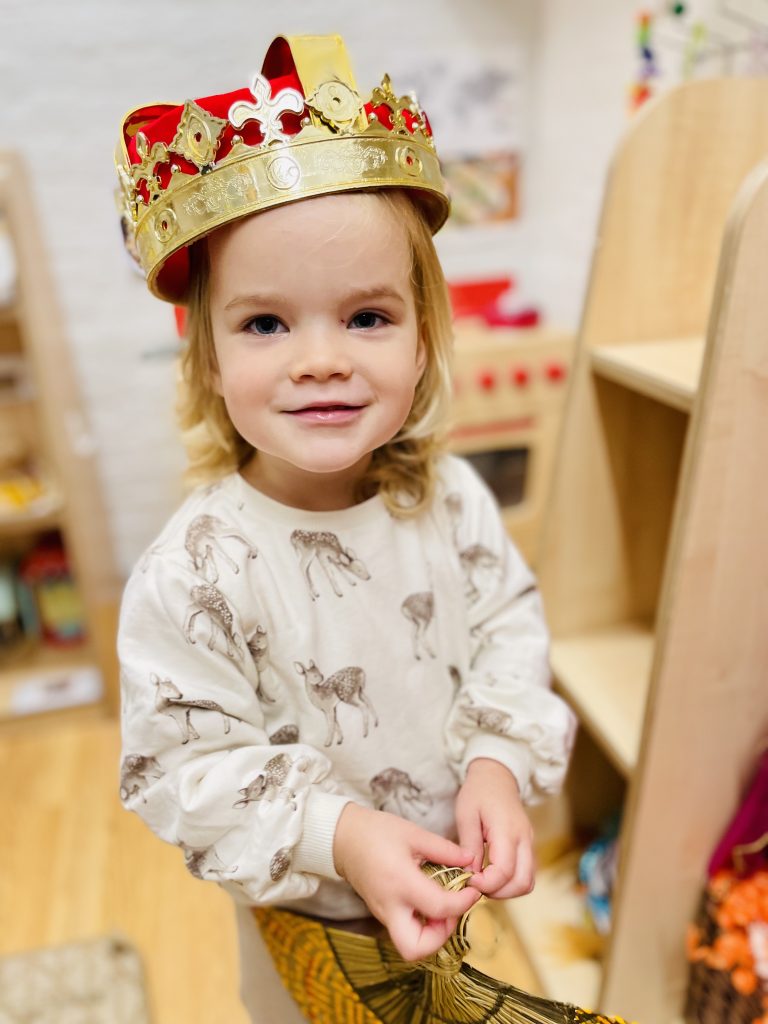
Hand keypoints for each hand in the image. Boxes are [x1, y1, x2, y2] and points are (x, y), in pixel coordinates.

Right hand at [333, 803, 480, 960]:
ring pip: (409, 946)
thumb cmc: (376, 832)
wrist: (343, 837)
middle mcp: (390, 906)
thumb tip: (470, 861)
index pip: (439, 908)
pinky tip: (427, 902)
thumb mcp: (413, 833)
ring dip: (431, 934)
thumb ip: (444, 850)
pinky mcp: (381, 914)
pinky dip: (421, 926)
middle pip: (415, 948)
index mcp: (401, 882)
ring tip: (440, 905)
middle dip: (440, 937)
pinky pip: (404, 932)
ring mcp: (383, 914)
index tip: (473, 890)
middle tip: (450, 912)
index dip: (463, 903)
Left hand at [455, 757, 534, 898]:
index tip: (467, 880)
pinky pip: (527, 875)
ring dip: (506, 891)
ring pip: (528, 882)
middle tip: (476, 885)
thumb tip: (470, 875)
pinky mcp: (529, 847)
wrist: (497, 776)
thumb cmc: (478, 792)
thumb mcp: (466, 814)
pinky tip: (493, 876)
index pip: (504, 871)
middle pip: (522, 883)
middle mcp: (525, 839)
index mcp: (508, 830)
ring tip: (483, 882)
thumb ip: (469, 845)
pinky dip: (512, 883)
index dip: (486, 884)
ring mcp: (530, 843)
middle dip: (498, 892)